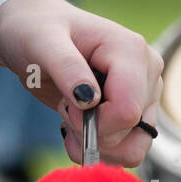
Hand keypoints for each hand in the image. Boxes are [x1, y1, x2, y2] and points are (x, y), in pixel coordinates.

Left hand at [0, 0, 163, 166]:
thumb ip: (67, 68)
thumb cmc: (35, 32)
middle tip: (65, 106)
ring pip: (133, 145)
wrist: (33, 31)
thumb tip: (90, 100)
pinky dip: (100, 150)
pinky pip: (128, 148)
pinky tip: (76, 132)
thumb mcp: (42, 44)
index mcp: (131, 51)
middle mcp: (147, 71)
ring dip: (95, 144)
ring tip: (70, 120)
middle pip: (128, 131)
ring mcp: (145, 92)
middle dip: (89, 132)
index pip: (126, 111)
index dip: (92, 122)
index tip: (66, 104)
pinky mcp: (136, 109)